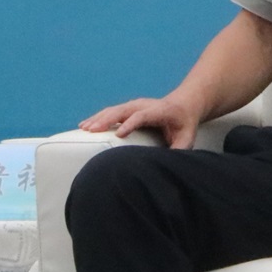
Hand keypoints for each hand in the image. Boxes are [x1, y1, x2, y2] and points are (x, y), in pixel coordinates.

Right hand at [78, 96, 200, 148]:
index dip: (131, 124)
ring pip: (114, 110)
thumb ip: (179, 151)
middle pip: (124, 110)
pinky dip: (97, 118)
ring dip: (98, 118)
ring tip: (83, 128)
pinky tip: (85, 125)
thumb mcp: (187, 138)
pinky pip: (110, 112)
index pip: (143, 116)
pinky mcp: (128, 108)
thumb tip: (168, 166)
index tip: (119, 133)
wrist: (184, 105)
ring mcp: (135, 105)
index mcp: (160, 111)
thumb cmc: (184, 125)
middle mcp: (145, 105)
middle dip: (107, 120)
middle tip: (92, 130)